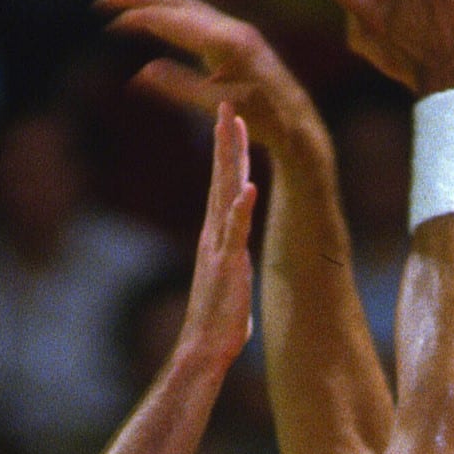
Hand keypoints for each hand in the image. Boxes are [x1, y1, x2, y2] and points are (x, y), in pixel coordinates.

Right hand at [96, 0, 322, 160]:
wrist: (300, 124)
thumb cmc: (263, 123)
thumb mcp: (220, 108)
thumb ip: (183, 88)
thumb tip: (142, 72)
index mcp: (227, 44)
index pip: (174, 21)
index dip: (139, 18)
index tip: (110, 23)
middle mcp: (233, 28)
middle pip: (179, 3)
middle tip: (106, 0)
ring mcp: (237, 30)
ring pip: (188, 4)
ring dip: (155, 0)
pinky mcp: (238, 37)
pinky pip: (198, 13)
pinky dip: (172, 9)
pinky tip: (157, 15)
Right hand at [183, 103, 258, 366]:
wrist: (204, 350)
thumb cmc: (219, 323)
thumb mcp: (229, 283)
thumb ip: (231, 265)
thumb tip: (235, 265)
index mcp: (216, 236)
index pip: (223, 185)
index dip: (229, 153)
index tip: (233, 121)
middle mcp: (214, 234)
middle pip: (220, 177)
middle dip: (226, 140)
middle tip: (228, 103)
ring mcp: (218, 247)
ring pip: (225, 193)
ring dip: (230, 158)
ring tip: (234, 126)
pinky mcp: (227, 265)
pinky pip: (235, 232)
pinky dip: (241, 208)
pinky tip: (250, 186)